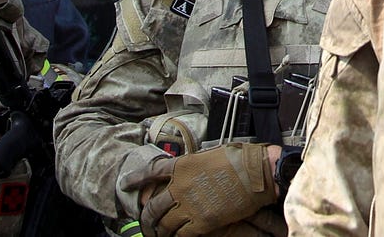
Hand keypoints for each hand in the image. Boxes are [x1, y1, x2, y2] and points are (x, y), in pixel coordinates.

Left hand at [140, 143, 279, 236]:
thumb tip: (187, 175)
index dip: (135, 179)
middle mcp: (180, 186)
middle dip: (145, 218)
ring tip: (157, 235)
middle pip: (153, 207)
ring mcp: (189, 205)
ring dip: (158, 231)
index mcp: (182, 166)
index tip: (126, 185)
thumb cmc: (240, 159)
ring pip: (163, 224)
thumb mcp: (210, 155)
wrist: (257, 172)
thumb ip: (193, 167)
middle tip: (143, 224)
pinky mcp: (202, 221)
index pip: (151, 172)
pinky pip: (181, 234)